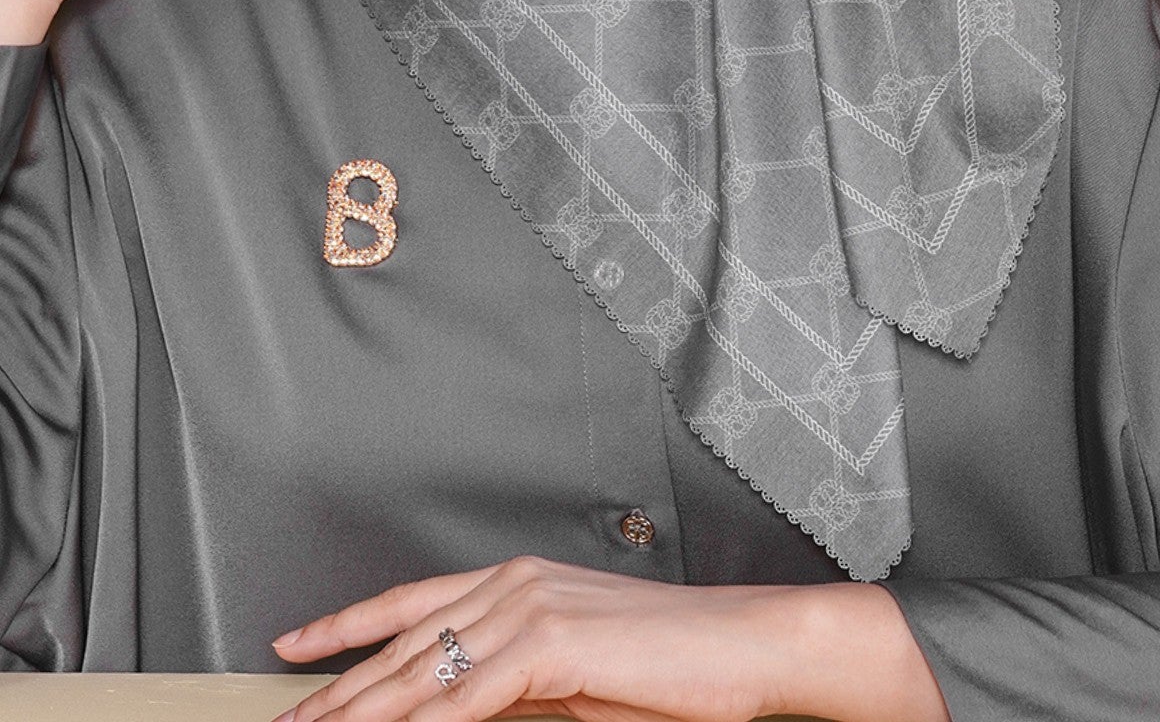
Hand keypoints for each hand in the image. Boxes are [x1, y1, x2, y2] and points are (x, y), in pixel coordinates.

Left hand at [272, 556, 805, 721]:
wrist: (743, 646)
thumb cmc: (671, 667)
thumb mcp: (570, 679)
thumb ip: (508, 685)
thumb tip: (452, 709)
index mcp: (515, 580)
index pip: (409, 603)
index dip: (345, 626)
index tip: (293, 646)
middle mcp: (513, 582)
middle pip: (403, 642)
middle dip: (338, 688)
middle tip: (288, 719)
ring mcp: (530, 606)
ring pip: (424, 670)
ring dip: (366, 712)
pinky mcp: (552, 642)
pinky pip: (471, 696)